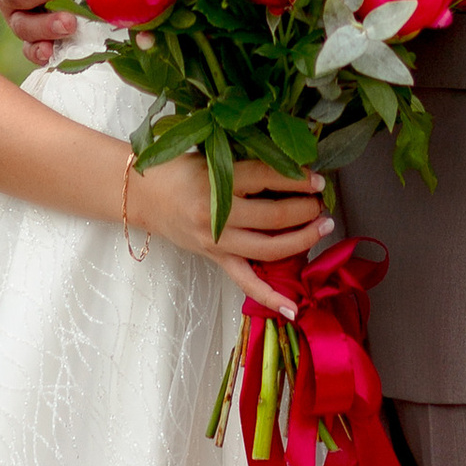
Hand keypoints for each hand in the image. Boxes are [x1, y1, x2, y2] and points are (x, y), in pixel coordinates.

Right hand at [131, 148, 337, 317]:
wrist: (144, 193)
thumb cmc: (180, 169)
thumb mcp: (213, 157)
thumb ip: (250, 163)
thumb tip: (295, 168)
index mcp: (217, 181)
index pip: (268, 177)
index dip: (298, 178)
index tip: (318, 179)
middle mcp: (218, 214)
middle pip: (274, 215)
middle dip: (305, 209)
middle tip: (322, 203)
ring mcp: (217, 242)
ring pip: (269, 249)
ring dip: (302, 240)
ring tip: (322, 227)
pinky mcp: (216, 259)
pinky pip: (246, 282)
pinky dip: (270, 297)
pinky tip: (293, 309)